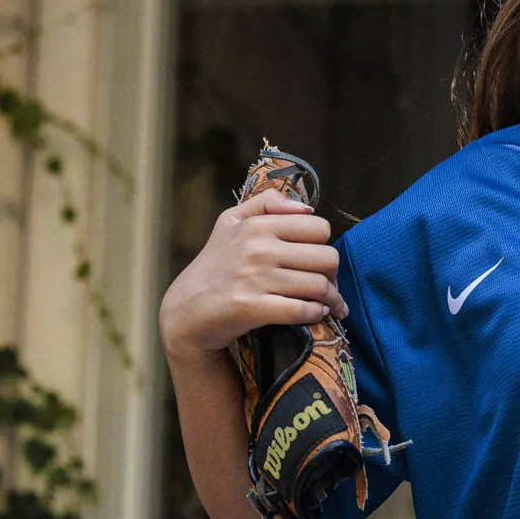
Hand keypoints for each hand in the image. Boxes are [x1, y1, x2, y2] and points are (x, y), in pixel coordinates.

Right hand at [159, 191, 346, 359]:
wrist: (186, 310)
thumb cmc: (214, 265)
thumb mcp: (230, 222)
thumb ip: (266, 203)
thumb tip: (305, 206)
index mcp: (257, 225)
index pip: (319, 228)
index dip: (324, 245)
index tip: (319, 261)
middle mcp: (258, 248)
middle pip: (327, 257)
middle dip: (333, 274)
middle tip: (328, 285)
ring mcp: (255, 279)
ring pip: (319, 286)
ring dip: (332, 299)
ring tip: (331, 305)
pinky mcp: (252, 308)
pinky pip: (302, 310)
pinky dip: (316, 314)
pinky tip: (316, 314)